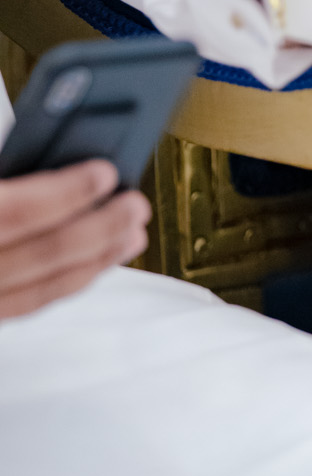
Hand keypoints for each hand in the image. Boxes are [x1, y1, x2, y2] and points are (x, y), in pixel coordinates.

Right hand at [0, 160, 148, 318]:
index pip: (18, 212)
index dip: (68, 193)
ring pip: (40, 291)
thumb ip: (9, 181)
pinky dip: (66, 285)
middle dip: (101, 228)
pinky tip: (93, 268)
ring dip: (96, 262)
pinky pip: (26, 307)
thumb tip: (61, 168)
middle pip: (43, 255)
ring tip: (131, 237)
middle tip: (135, 206)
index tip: (105, 174)